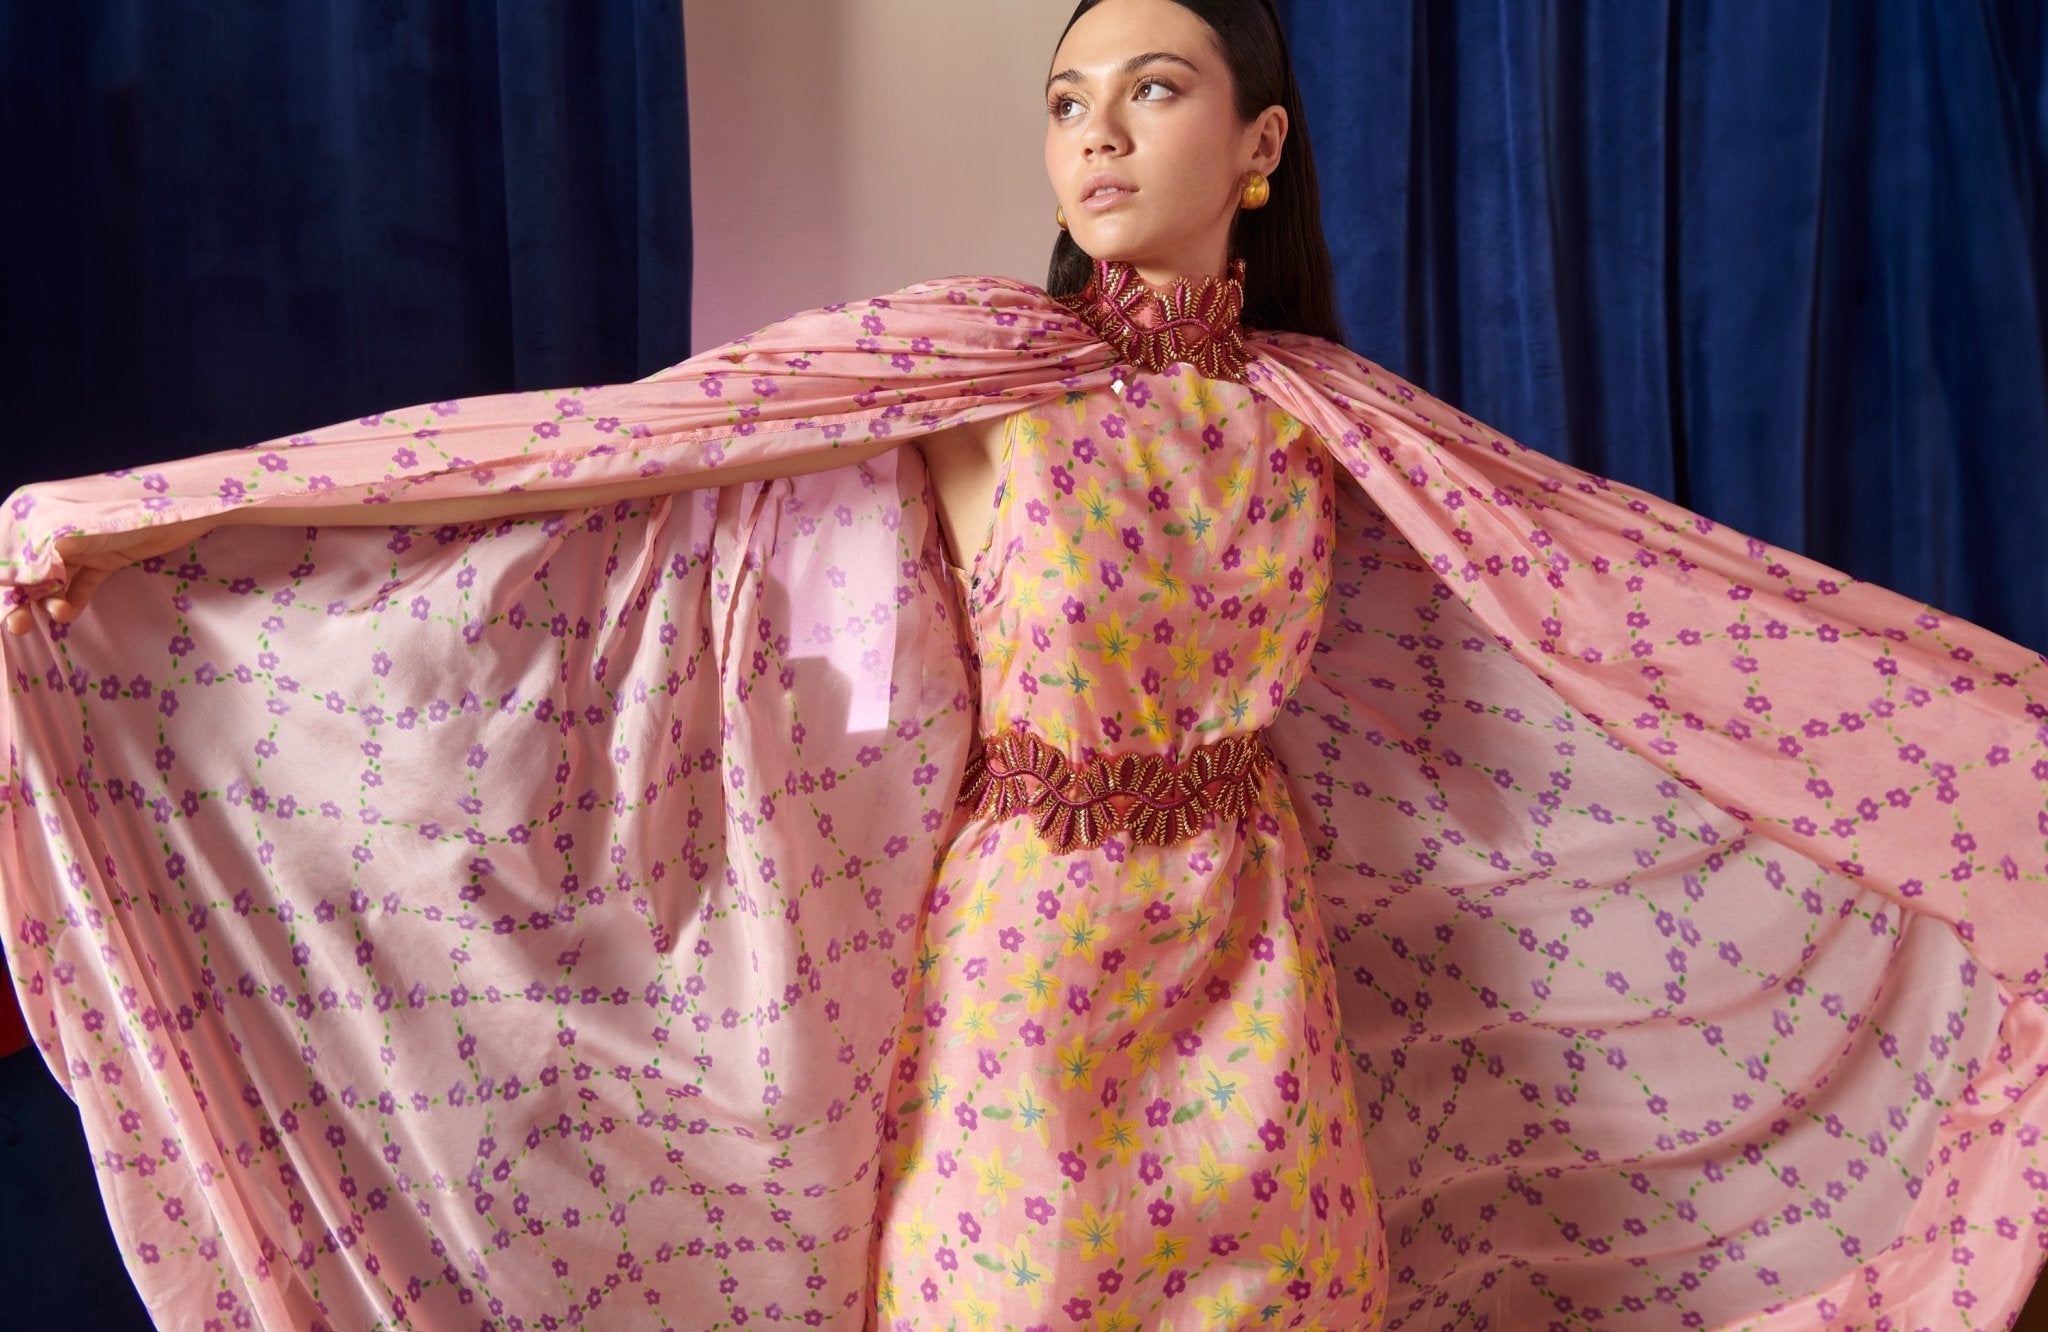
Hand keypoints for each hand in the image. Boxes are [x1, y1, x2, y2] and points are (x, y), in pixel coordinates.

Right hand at [3, 520, 214, 637]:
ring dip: (50, 600)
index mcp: (34, 513)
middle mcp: (52, 528)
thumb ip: (38, 558)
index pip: (8, 555)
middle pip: (27, 569)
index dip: (5, 583)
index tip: (6, 607)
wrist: (180, 513)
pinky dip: (74, 598)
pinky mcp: (105, 558)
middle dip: (20, 598)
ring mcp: (80, 544)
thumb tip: (11, 582)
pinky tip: (70, 614)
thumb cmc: (122, 516)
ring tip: (61, 614)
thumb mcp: (70, 536)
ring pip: (53, 579)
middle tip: (19, 627)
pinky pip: (81, 583)